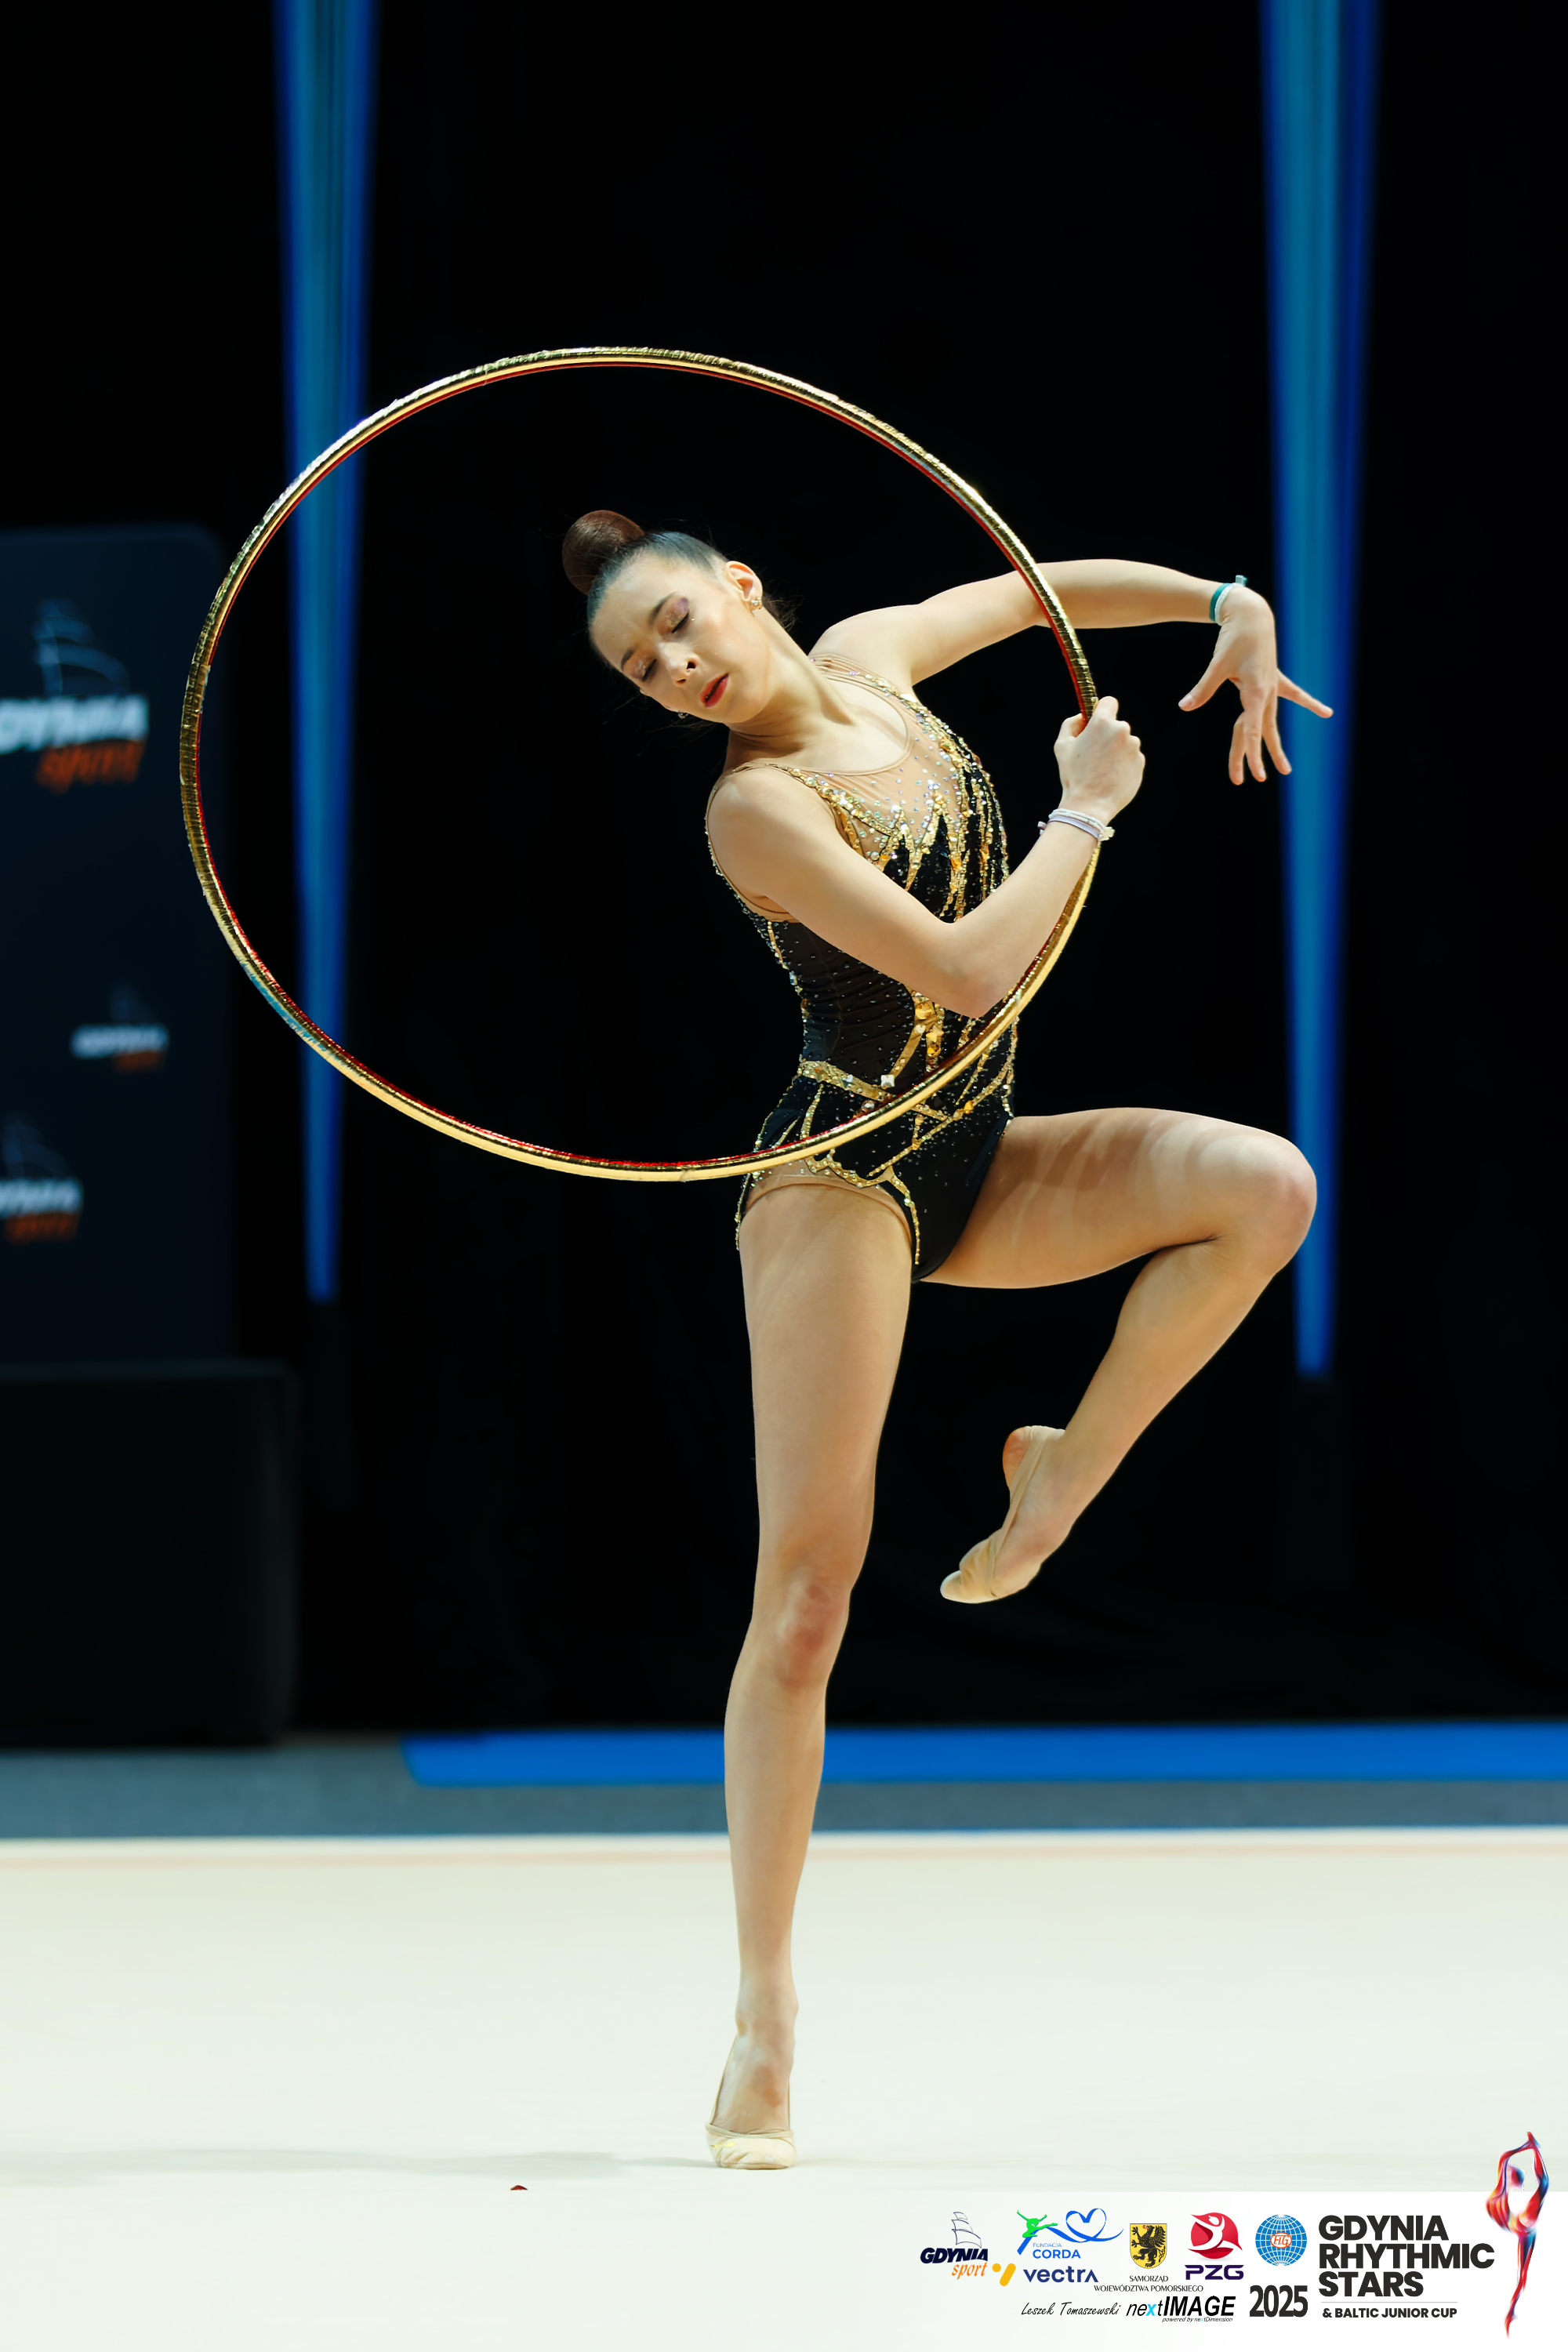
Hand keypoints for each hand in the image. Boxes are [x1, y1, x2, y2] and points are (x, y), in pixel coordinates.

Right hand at [1054, 695, 1143, 821]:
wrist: (1090, 805)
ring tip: (1102, 769)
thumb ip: (1071, 724)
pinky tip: (1111, 777)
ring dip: (1116, 750)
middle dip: (1107, 735)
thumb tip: (1082, 718)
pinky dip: (1123, 764)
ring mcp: (1134, 747)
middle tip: (1094, 754)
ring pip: (1125, 742)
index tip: (1097, 720)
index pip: (1109, 702)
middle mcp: (1122, 730)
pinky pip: (1131, 757)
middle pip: (1116, 725)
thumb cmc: (1074, 775)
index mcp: (1103, 722)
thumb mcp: (1062, 746)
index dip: (1102, 710)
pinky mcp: (1140, 762)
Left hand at [1179, 588, 1331, 782]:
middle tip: (1261, 780)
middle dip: (1260, 756)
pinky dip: (1308, 703)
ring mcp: (1273, 686)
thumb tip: (1185, 706)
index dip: (1251, 753)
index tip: (1255, 774)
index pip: (1251, 730)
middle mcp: (1267, 693)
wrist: (1251, 614)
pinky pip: (1293, 694)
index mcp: (1256, 692)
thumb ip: (1203, 689)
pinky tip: (1327, 713)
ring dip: (1275, 744)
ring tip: (1285, 769)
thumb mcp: (1218, 665)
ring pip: (1271, 721)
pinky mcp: (1274, 678)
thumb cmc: (1234, 638)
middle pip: (1261, 731)